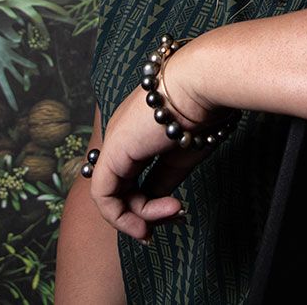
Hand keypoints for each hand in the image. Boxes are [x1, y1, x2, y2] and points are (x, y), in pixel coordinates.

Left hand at [87, 44, 229, 241]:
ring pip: (111, 194)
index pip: (133, 175)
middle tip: (175, 217)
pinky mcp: (111, 151)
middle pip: (122, 187)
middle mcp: (122, 136)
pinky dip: (122, 217)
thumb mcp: (183, 152)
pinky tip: (147, 222)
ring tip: (172, 212)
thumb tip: (154, 202)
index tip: (177, 212)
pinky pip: (103, 196)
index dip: (149, 201)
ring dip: (139, 216)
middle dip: (145, 212)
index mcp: (139, 131)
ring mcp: (114, 142)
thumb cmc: (202, 110)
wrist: (201, 84)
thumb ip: (164, 177)